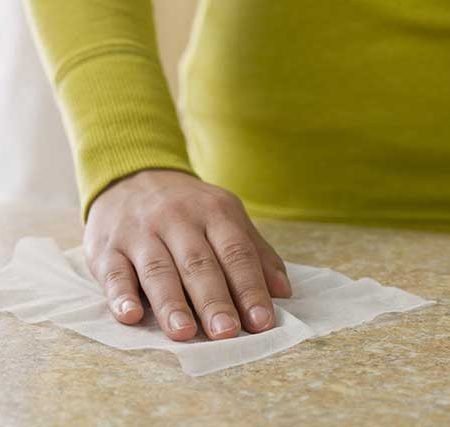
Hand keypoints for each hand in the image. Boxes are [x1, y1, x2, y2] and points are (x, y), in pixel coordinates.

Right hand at [84, 170, 291, 340]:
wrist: (133, 175)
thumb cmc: (187, 206)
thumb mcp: (225, 214)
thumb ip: (254, 250)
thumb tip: (283, 292)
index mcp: (213, 212)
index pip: (236, 252)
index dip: (250, 287)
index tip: (262, 321)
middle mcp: (176, 219)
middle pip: (198, 263)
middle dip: (213, 299)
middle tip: (226, 332)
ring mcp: (140, 232)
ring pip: (158, 270)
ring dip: (171, 302)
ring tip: (184, 332)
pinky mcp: (108, 246)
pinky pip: (115, 272)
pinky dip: (121, 294)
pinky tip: (130, 315)